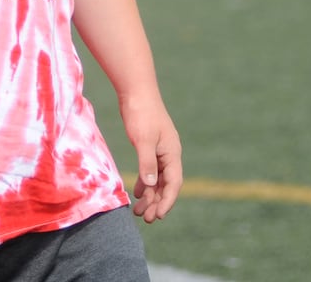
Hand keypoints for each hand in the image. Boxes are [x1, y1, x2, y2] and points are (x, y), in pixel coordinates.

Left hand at [122, 95, 181, 222]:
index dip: (167, 202)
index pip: (174, 183)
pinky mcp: (150, 146)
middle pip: (166, 185)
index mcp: (172, 152)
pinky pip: (150, 170)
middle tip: (145, 218)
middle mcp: (169, 153)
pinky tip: (137, 192)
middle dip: (157, 203)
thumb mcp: (143, 140)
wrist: (136, 90)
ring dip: (150, 195)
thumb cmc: (141, 113)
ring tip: (138, 211)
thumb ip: (147, 163)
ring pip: (158, 179)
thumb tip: (151, 186)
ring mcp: (160, 150)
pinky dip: (145, 182)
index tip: (157, 216)